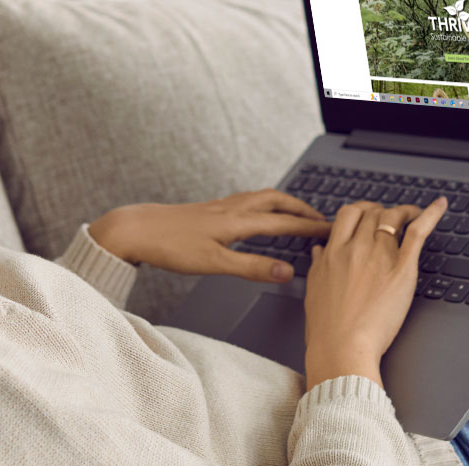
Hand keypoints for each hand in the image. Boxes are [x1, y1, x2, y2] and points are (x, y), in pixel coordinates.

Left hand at [87, 189, 331, 282]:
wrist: (137, 230)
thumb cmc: (171, 246)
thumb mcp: (215, 264)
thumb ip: (252, 268)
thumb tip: (286, 270)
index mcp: (238, 221)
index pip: (284, 222)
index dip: (310, 226)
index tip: (331, 230)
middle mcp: (233, 209)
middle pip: (277, 201)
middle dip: (302, 209)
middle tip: (322, 219)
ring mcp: (221, 207)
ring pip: (262, 198)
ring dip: (285, 204)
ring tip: (298, 213)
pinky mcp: (210, 210)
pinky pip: (248, 201)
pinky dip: (265, 205)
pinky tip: (259, 214)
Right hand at [301, 198, 446, 386]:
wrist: (341, 349)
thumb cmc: (327, 328)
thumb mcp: (314, 290)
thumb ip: (318, 265)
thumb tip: (320, 249)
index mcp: (333, 252)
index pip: (349, 214)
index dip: (362, 210)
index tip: (369, 214)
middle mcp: (355, 248)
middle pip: (372, 212)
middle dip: (383, 211)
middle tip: (393, 219)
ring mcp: (379, 256)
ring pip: (393, 217)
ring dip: (404, 211)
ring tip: (413, 214)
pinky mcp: (401, 270)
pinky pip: (418, 232)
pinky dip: (430, 214)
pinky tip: (440, 206)